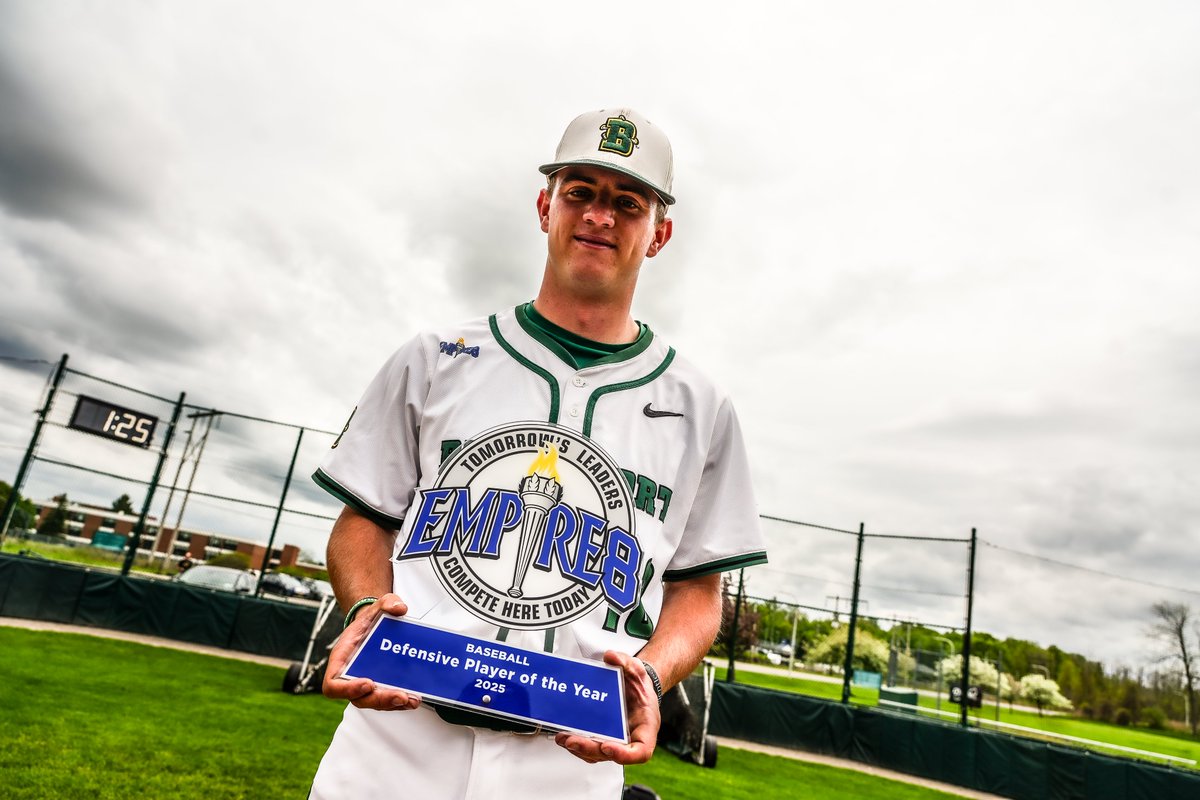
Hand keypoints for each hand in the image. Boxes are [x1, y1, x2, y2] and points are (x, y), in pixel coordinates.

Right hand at [322, 593, 421, 710]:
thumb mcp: (378, 605)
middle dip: (380, 699)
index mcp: (340, 661)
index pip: (332, 685)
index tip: (367, 683)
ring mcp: (365, 686)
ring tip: (411, 700)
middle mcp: (350, 678)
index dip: (347, 689)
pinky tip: (414, 698)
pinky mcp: (380, 688)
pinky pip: (387, 700)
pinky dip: (401, 701)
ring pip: (375, 702)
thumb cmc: (369, 620)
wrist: (375, 626)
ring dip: (393, 704)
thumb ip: (388, 602)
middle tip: (399, 696)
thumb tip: (400, 608)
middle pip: (359, 699)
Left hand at [554, 650, 659, 764]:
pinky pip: (590, 748)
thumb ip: (626, 662)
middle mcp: (631, 739)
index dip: (624, 754)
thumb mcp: (637, 670)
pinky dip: (577, 745)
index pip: (641, 751)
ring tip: (564, 738)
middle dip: (590, 749)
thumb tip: (611, 656)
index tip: (608, 746)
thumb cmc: (639, 687)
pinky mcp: (602, 739)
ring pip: (598, 755)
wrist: (634, 689)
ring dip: (579, 749)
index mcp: (645, 727)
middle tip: (573, 740)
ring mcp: (616, 742)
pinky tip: (565, 736)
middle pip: (612, 754)